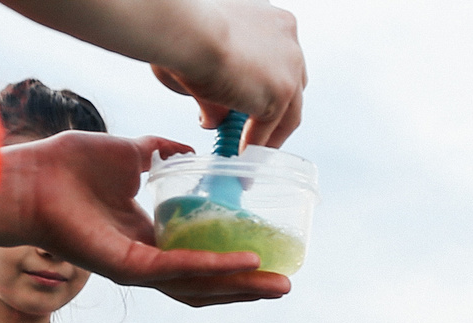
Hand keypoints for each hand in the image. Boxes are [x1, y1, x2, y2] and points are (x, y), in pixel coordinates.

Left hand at [21, 132, 289, 303]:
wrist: (32, 177)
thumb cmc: (69, 167)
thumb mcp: (130, 153)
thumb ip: (160, 153)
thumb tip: (188, 149)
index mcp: (147, 237)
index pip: (198, 260)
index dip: (233, 263)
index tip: (266, 255)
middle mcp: (146, 259)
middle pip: (208, 284)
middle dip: (248, 287)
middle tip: (286, 284)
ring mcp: (138, 267)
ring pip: (201, 287)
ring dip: (242, 287)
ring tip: (278, 285)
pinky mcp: (129, 266)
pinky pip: (180, 269)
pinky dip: (214, 267)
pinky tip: (246, 262)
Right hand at [151, 0, 305, 147]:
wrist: (186, 29)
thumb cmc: (181, 30)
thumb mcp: (203, 54)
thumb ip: (214, 87)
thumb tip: (213, 118)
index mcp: (270, 19)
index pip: (278, 58)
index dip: (264, 83)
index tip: (250, 100)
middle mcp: (286, 35)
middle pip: (291, 82)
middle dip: (273, 107)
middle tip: (251, 127)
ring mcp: (289, 63)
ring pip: (288, 109)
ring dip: (269, 132)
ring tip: (249, 150)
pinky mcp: (282, 90)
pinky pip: (273, 125)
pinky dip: (257, 142)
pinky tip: (242, 153)